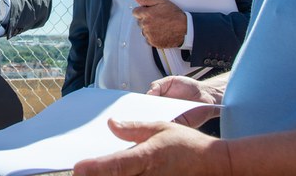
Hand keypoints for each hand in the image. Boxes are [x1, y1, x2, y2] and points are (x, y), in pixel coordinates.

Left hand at [73, 119, 230, 175]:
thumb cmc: (188, 146)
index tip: (79, 168)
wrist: (216, 165)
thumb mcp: (161, 128)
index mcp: (149, 157)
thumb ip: (134, 129)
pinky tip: (122, 174)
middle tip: (83, 172)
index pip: (117, 165)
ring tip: (97, 173)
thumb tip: (111, 124)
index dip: (96, 168)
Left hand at [131, 0, 186, 47]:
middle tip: (157, 19)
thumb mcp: (162, 2)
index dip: (141, 11)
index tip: (148, 12)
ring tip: (160, 26)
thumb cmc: (175, 15)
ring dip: (148, 29)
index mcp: (146, 14)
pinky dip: (152, 37)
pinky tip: (160, 33)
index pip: (135, 12)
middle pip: (139, 22)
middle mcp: (146, 25)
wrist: (185, 29)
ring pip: (143, 31)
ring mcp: (149, 35)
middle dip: (145, 20)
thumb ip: (146, 0)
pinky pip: (148, 39)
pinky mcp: (153, 42)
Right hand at [147, 76, 222, 127]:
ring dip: (156, 118)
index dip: (140, 104)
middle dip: (146, 112)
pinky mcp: (179, 124)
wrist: (206, 95)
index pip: (145, 103)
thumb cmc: (189, 87)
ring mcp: (171, 116)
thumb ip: (158, 85)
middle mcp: (163, 108)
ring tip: (154, 115)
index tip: (137, 104)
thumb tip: (148, 93)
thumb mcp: (170, 80)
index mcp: (158, 98)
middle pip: (150, 113)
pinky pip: (171, 125)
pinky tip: (165, 119)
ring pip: (159, 120)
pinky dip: (167, 123)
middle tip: (143, 111)